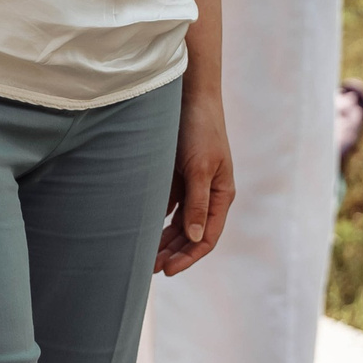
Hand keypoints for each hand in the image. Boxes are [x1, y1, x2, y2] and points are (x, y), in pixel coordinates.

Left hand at [155, 84, 234, 276]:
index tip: (166, 270)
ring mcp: (193, 184)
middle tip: (147, 269)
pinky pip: (167, 205)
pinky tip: (140, 228)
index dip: (188, 257)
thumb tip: (194, 238)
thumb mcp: (201, 166)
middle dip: (172, 253)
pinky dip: (156, 219)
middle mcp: (209, 193)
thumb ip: (197, 202)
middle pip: (191, 234)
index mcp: (222, 194)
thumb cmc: (200, 127)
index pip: (206, 237)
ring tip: (141, 255)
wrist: (189, 92)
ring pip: (177, 223)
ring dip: (163, 240)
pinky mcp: (177, 174)